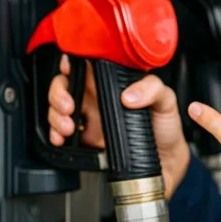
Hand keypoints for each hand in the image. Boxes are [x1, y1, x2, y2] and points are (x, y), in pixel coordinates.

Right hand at [47, 54, 190, 197]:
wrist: (164, 160)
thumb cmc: (165, 125)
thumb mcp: (166, 101)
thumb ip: (153, 89)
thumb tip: (128, 95)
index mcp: (116, 81)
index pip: (88, 64)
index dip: (73, 62)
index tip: (69, 67)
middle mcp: (99, 95)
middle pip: (65, 83)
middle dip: (59, 92)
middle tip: (69, 105)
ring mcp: (89, 115)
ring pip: (58, 106)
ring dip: (55, 114)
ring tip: (68, 126)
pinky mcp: (84, 136)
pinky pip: (59, 131)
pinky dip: (54, 133)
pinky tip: (61, 138)